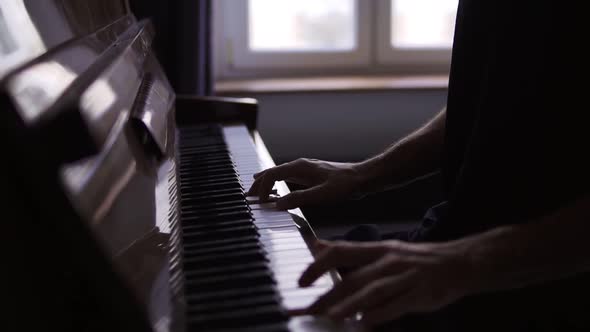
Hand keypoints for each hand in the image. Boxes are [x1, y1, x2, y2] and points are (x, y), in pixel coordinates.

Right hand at [247, 158, 365, 209]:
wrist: (363, 178)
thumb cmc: (345, 185)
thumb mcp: (322, 194)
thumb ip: (299, 198)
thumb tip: (277, 204)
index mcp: (299, 167)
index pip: (272, 175)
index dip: (261, 188)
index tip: (257, 202)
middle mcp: (300, 165)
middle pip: (273, 172)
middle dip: (260, 184)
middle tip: (249, 196)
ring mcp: (306, 169)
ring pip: (280, 174)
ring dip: (268, 183)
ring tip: (258, 193)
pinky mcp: (312, 175)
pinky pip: (288, 178)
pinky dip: (278, 184)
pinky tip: (279, 191)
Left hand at [297, 240, 471, 327]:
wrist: (459, 261)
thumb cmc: (417, 259)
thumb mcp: (384, 249)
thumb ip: (352, 251)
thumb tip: (320, 246)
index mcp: (378, 249)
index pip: (341, 252)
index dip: (318, 265)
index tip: (301, 282)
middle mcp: (389, 261)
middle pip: (354, 277)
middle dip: (328, 295)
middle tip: (307, 309)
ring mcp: (405, 278)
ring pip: (373, 291)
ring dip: (351, 304)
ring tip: (332, 316)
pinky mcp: (420, 294)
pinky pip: (397, 305)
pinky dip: (380, 314)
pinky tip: (364, 323)